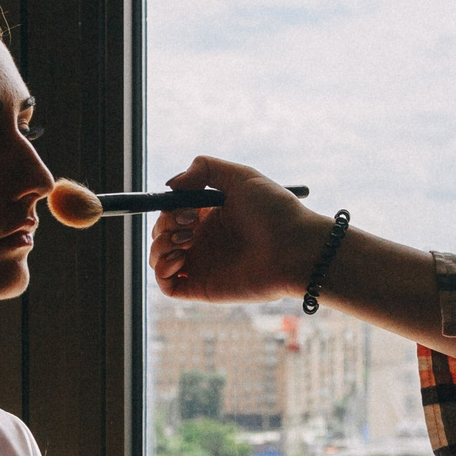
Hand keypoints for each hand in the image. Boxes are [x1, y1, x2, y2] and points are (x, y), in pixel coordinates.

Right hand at [150, 156, 331, 303]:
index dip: (171, 206)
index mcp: (211, 215)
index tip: (188, 204)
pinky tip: (179, 259)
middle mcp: (204, 240)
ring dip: (159, 245)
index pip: (173, 210)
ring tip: (186, 241)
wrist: (297, 249)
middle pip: (162, 232)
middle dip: (165, 224)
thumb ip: (204, 168)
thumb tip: (172, 185)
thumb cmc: (276, 212)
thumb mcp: (241, 176)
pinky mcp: (202, 288)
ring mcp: (202, 265)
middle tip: (191, 223)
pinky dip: (161, 271)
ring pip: (158, 257)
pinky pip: (167, 286)